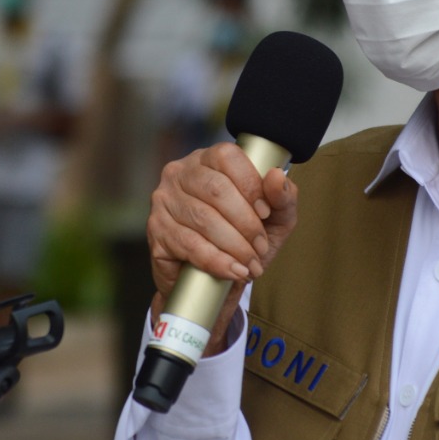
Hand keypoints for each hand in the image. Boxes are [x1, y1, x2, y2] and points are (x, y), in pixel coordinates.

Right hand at [146, 142, 298, 351]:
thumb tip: (275, 176)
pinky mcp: (156, 230)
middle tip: (259, 247)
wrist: (215, 282)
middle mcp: (180, 173)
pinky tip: (232, 271)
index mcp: (208, 159)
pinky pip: (189, 244)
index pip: (227, 157)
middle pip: (216, 190)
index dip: (251, 186)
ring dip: (234, 246)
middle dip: (246, 223)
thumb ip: (282, 196)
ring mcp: (164, 201)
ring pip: (204, 219)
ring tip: (250, 264)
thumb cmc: (245, 239)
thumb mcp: (274, 218)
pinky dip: (216, 261)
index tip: (266, 213)